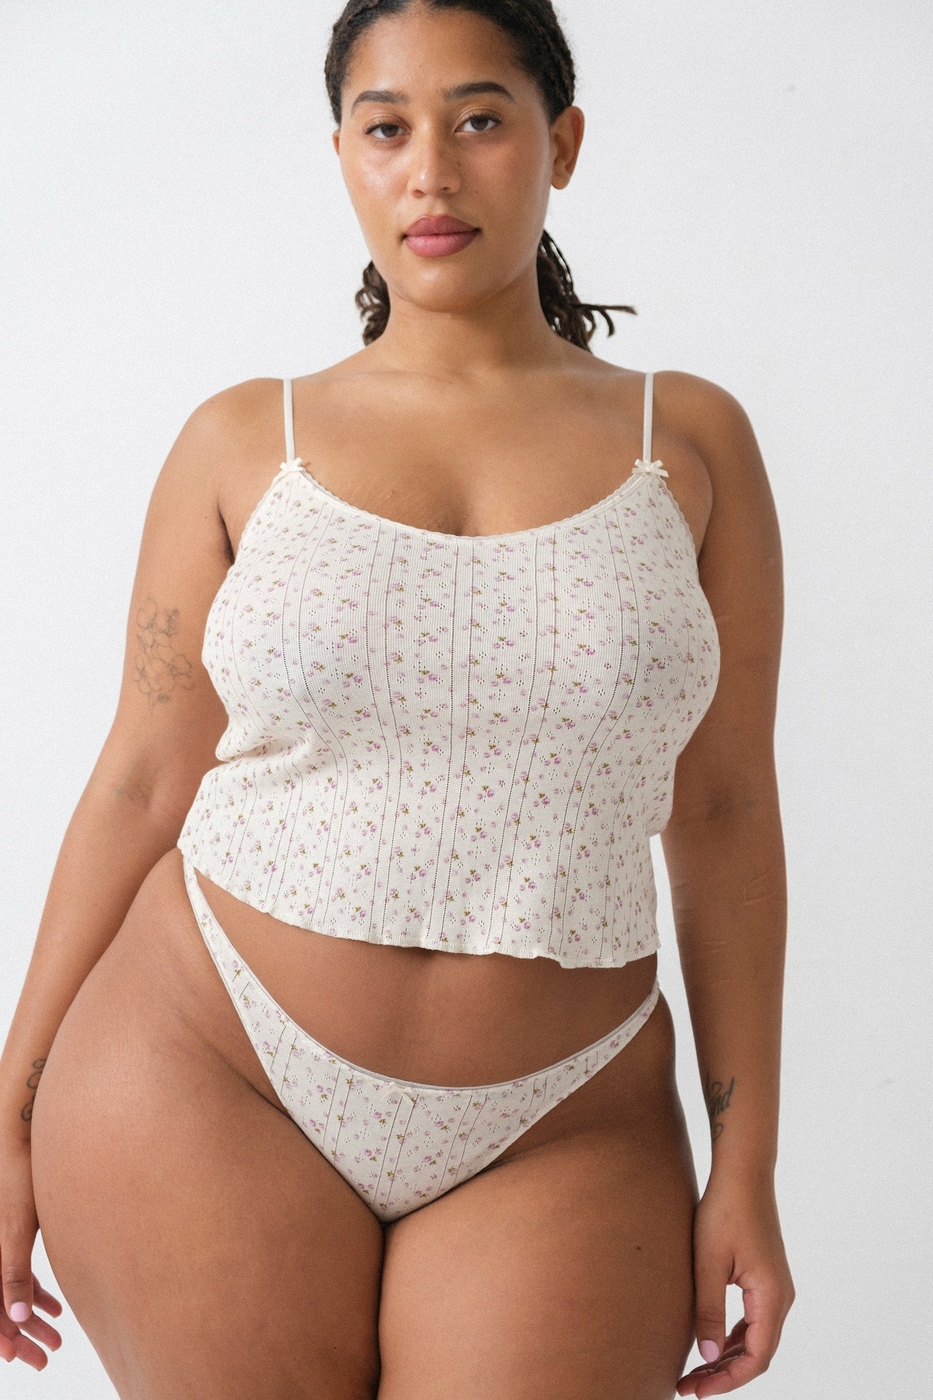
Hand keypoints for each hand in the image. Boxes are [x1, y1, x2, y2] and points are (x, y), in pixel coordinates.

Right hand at [1, 1138, 63, 1368]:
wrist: (18, 1135)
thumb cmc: (17, 1175)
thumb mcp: (16, 1226)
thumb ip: (12, 1270)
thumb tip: (15, 1316)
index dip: (0, 1337)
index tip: (16, 1358)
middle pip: (0, 1305)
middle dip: (20, 1335)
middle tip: (45, 1358)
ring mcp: (0, 1245)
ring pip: (10, 1293)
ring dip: (30, 1318)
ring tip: (57, 1340)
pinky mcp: (12, 1234)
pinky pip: (17, 1273)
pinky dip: (34, 1294)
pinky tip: (56, 1308)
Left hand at [676, 1175, 794, 1395]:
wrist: (743, 1173)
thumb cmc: (724, 1211)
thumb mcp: (708, 1263)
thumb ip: (708, 1311)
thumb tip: (705, 1357)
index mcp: (772, 1297)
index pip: (756, 1358)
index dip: (727, 1380)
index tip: (697, 1391)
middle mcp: (781, 1297)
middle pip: (757, 1353)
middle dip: (724, 1374)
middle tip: (688, 1386)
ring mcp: (776, 1287)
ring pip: (756, 1338)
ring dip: (727, 1357)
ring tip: (694, 1371)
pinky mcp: (766, 1278)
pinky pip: (754, 1320)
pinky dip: (733, 1337)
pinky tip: (709, 1343)